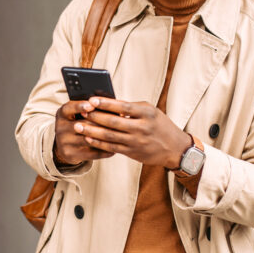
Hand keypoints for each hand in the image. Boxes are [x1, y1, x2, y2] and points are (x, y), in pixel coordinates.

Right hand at [54, 100, 114, 164]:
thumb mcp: (75, 114)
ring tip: (119, 133)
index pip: (69, 108)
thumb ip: (88, 109)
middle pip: (83, 124)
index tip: (91, 104)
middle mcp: (60, 128)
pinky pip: (92, 153)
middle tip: (117, 120)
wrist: (63, 146)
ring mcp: (65, 142)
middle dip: (101, 121)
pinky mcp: (72, 154)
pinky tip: (115, 148)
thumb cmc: (76, 124)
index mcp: (62, 114)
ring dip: (105, 136)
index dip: (80, 106)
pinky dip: (104, 151)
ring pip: (89, 139)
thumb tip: (109, 104)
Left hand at [76, 97, 192, 168]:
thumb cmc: (160, 125)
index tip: (92, 99)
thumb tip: (109, 103)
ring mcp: (136, 141)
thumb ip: (132, 107)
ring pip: (110, 136)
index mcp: (147, 113)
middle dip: (94, 117)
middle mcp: (141, 127)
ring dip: (92, 131)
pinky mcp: (132, 152)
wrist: (175, 148)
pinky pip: (112, 147)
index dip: (106, 103)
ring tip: (79, 126)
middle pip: (113, 122)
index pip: (123, 106)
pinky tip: (88, 137)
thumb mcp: (151, 111)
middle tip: (81, 111)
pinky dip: (98, 142)